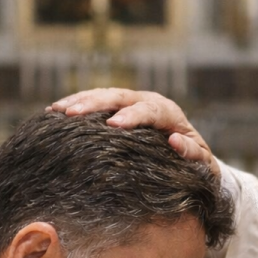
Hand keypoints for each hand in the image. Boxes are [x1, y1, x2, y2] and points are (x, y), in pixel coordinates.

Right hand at [49, 88, 219, 176]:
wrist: (192, 154)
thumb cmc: (197, 163)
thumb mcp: (203, 163)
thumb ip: (192, 152)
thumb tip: (175, 141)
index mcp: (169, 113)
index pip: (150, 109)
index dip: (132, 116)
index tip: (113, 125)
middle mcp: (149, 101)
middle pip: (120, 96)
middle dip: (95, 103)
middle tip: (71, 114)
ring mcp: (132, 102)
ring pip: (104, 94)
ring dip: (79, 101)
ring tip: (56, 110)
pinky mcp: (119, 108)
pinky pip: (95, 101)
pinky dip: (76, 103)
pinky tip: (54, 111)